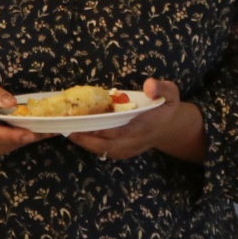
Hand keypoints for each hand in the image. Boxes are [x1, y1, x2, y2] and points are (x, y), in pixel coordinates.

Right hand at [0, 75, 52, 161]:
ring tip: (47, 129)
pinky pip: (8, 147)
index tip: (30, 132)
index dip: (12, 134)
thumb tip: (10, 102)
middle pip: (4, 142)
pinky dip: (21, 139)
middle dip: (27, 135)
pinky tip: (34, 130)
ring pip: (9, 146)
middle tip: (50, 129)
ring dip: (28, 138)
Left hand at [67, 78, 204, 162]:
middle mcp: (135, 141)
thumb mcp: (170, 93)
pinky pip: (104, 151)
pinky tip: (77, 133)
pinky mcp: (123, 152)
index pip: (121, 131)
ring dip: (84, 141)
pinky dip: (89, 144)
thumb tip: (149, 86)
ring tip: (67, 129)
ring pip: (103, 150)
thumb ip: (161, 88)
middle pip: (107, 144)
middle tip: (67, 126)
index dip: (102, 129)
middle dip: (86, 137)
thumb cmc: (166, 108)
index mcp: (146, 126)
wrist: (169, 128)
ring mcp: (129, 149)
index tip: (85, 122)